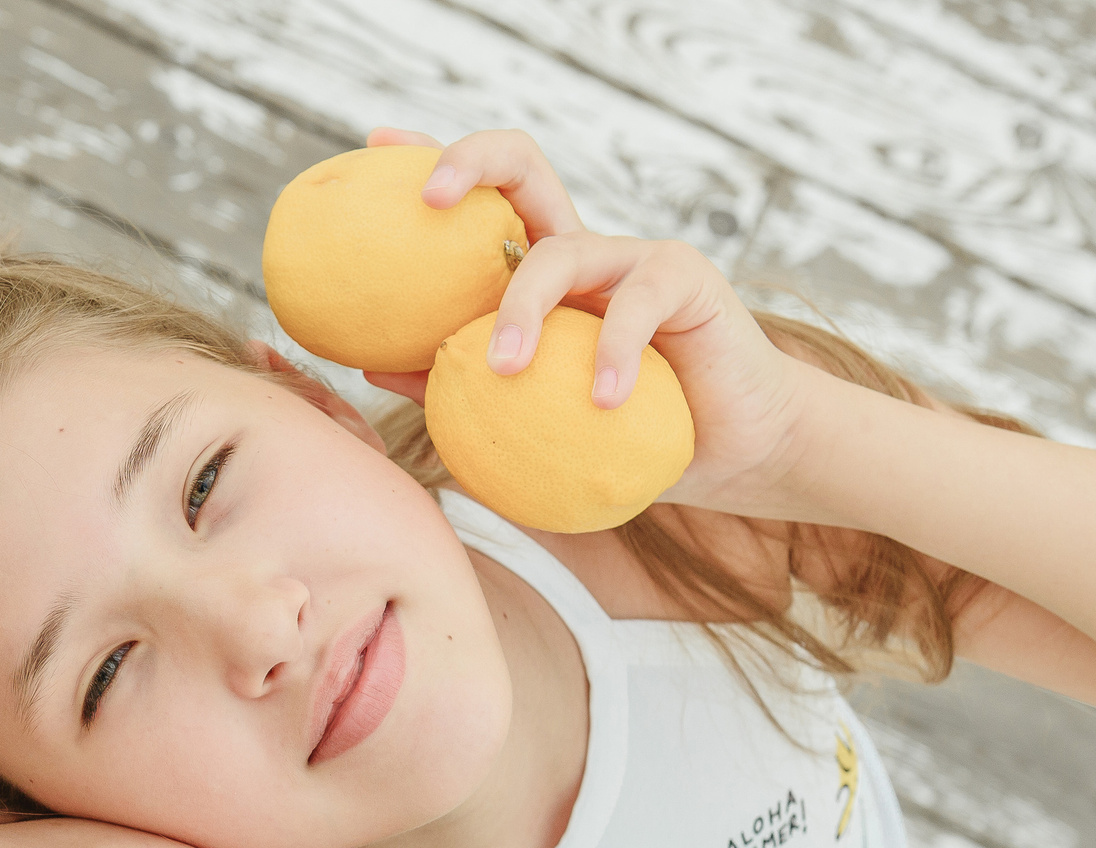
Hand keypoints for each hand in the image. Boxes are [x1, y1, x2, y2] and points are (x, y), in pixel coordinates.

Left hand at [360, 126, 822, 518]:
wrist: (726, 454)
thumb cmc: (624, 439)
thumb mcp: (532, 419)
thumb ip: (459, 387)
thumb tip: (369, 366)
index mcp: (538, 274)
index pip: (483, 199)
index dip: (437, 160)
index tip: (378, 145)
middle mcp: (581, 251)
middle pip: (523, 170)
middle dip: (471, 164)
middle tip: (427, 201)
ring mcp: (631, 257)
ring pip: (562, 251)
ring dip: (522, 306)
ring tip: (504, 368)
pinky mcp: (684, 277)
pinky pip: (637, 305)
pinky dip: (614, 355)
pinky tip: (604, 402)